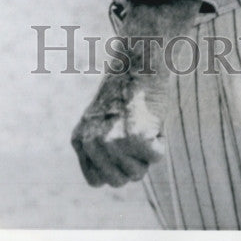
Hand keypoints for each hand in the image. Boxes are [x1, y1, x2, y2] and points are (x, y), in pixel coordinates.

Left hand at [71, 0, 200, 187]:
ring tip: (141, 121)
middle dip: (133, 162)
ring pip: (137, 174)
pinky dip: (160, 142)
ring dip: (146, 152)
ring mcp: (111, 141)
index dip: (116, 167)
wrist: (139, 59)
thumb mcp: (103, 121)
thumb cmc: (127, 91)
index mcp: (79, 140)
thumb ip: (102, 152)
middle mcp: (91, 143)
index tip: (122, 142)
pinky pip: (156, 158)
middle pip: (119, 181)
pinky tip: (152, 118)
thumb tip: (113, 179)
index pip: (98, 181)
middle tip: (134, 129)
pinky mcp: (134, 137)